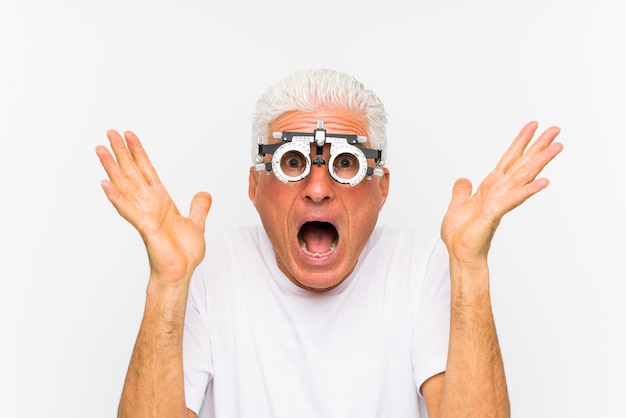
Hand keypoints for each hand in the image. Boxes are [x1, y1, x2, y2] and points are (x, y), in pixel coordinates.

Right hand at [96, 130, 211, 284]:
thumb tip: (204, 194)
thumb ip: (199, 207)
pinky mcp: (145, 228)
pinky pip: (129, 210)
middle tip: (109, 133)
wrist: (181, 272)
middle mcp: (149, 204)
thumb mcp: (197, 224)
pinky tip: (106, 184)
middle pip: (132, 173)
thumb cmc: (183, 253)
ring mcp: (145, 214)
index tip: (129, 136)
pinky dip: (117, 197)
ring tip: (101, 150)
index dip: (138, 153)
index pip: (147, 171)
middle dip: (122, 152)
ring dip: (112, 168)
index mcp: (161, 201)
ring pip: (125, 186)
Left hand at [441, 121, 562, 265]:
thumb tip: (463, 179)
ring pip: (523, 177)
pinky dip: (528, 190)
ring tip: (557, 147)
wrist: (459, 252)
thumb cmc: (461, 234)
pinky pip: (514, 199)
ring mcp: (500, 201)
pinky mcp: (495, 213)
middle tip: (556, 129)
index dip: (520, 142)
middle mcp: (499, 191)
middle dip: (538, 146)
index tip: (533, 125)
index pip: (508, 159)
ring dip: (540, 162)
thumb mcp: (457, 204)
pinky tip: (544, 182)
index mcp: (491, 187)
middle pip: (522, 164)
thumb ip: (462, 191)